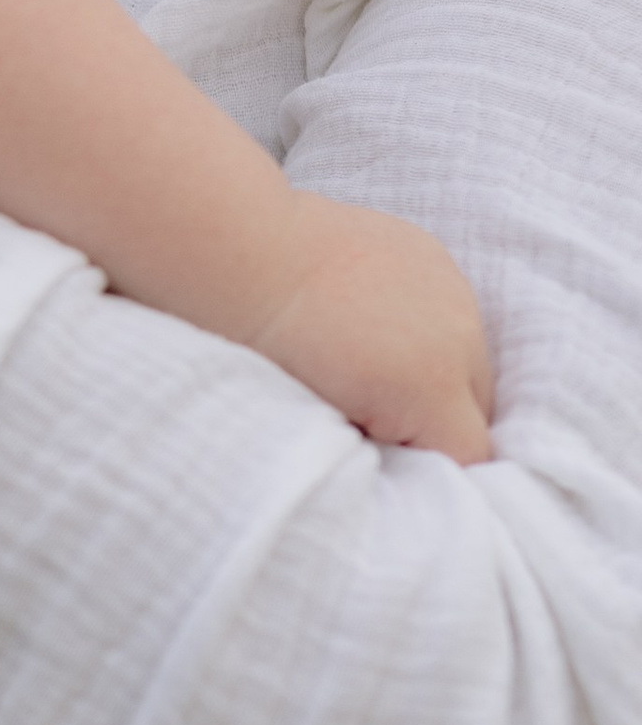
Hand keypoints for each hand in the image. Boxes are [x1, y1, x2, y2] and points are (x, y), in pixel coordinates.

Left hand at [252, 191, 494, 464]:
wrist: (245, 262)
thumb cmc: (268, 352)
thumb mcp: (327, 423)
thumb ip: (381, 451)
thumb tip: (399, 461)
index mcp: (432, 388)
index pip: (471, 455)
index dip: (429, 465)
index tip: (388, 460)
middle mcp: (458, 338)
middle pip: (478, 407)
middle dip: (436, 421)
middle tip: (374, 420)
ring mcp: (453, 291)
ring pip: (468, 357)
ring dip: (435, 372)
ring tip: (370, 368)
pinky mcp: (436, 259)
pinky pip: (450, 311)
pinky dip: (426, 327)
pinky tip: (372, 324)